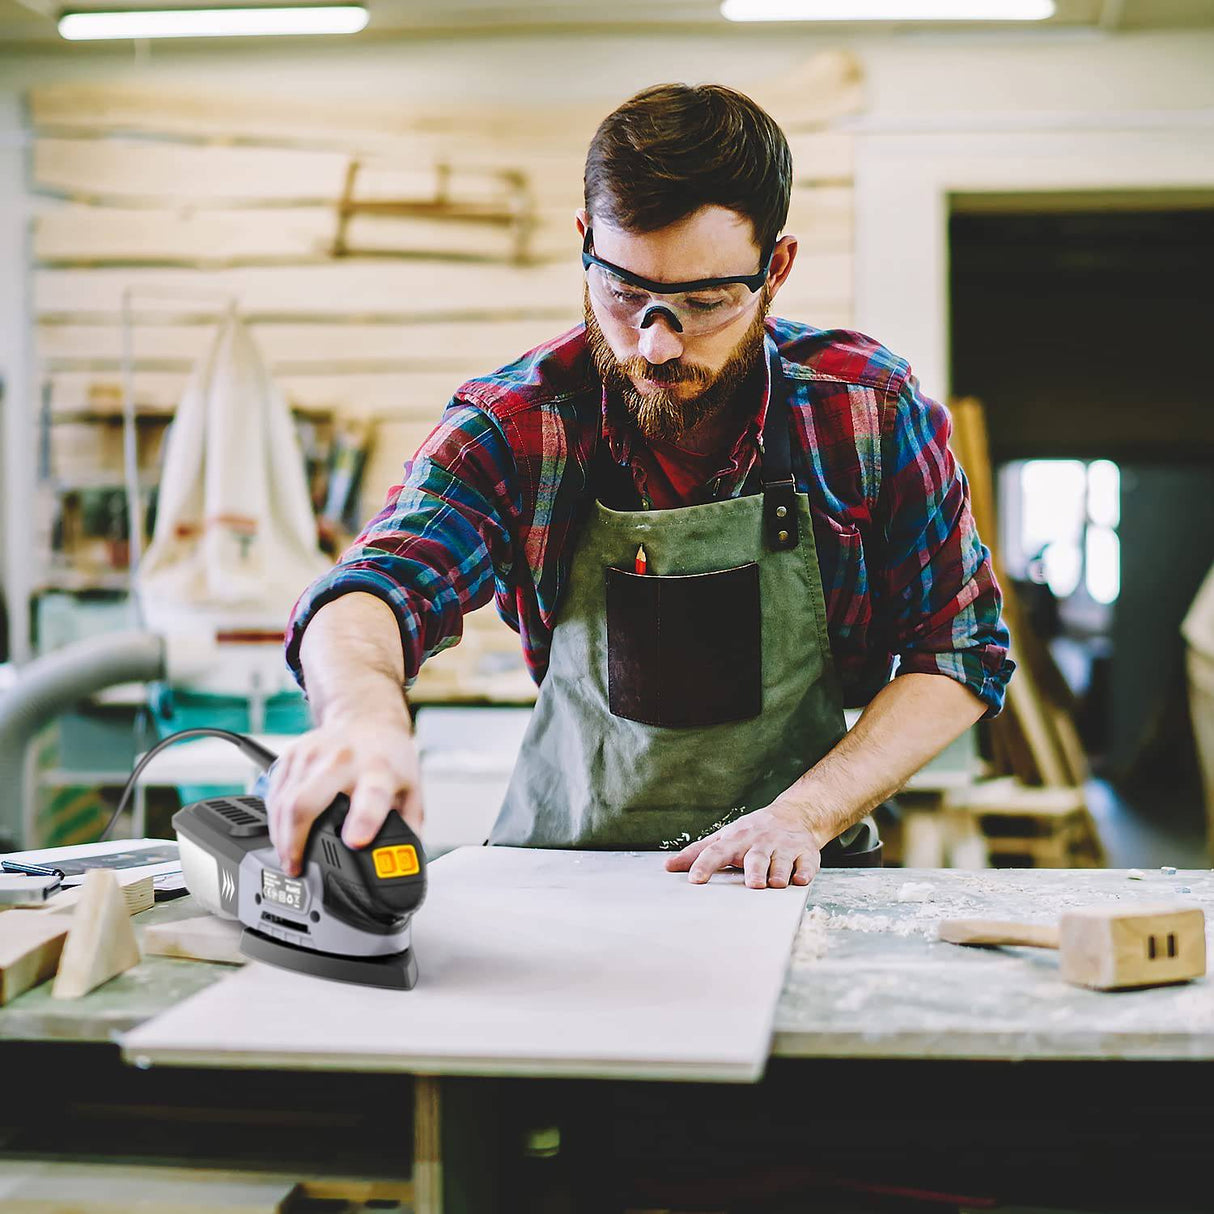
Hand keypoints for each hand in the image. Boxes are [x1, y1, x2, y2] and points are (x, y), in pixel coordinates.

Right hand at [265, 711, 422, 876]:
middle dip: (295, 843)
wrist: (368, 718)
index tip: (355, 842)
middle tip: (296, 868)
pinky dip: (275, 820)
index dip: (364, 820)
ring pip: (283, 803)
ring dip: (281, 837)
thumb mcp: (411, 790)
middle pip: (305, 803)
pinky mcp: (291, 754)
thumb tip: (400, 862)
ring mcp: (312, 754)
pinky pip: (273, 794)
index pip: (371, 795)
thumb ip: (407, 827)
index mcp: (379, 770)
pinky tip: (284, 832)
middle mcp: (344, 759)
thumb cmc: (389, 758)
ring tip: (289, 858)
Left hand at [664, 801, 822, 888]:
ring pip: (781, 861)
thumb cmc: (752, 832)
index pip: (717, 851)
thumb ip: (698, 852)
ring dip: (778, 872)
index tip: (694, 879)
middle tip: (752, 884)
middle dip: (754, 870)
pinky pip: (806, 863)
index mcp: (736, 840)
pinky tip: (800, 879)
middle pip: (755, 857)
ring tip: (775, 883)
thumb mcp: (724, 837)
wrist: (795, 815)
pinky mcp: (805, 853)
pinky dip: (804, 872)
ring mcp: (784, 847)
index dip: (705, 864)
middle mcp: (760, 842)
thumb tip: (668, 866)